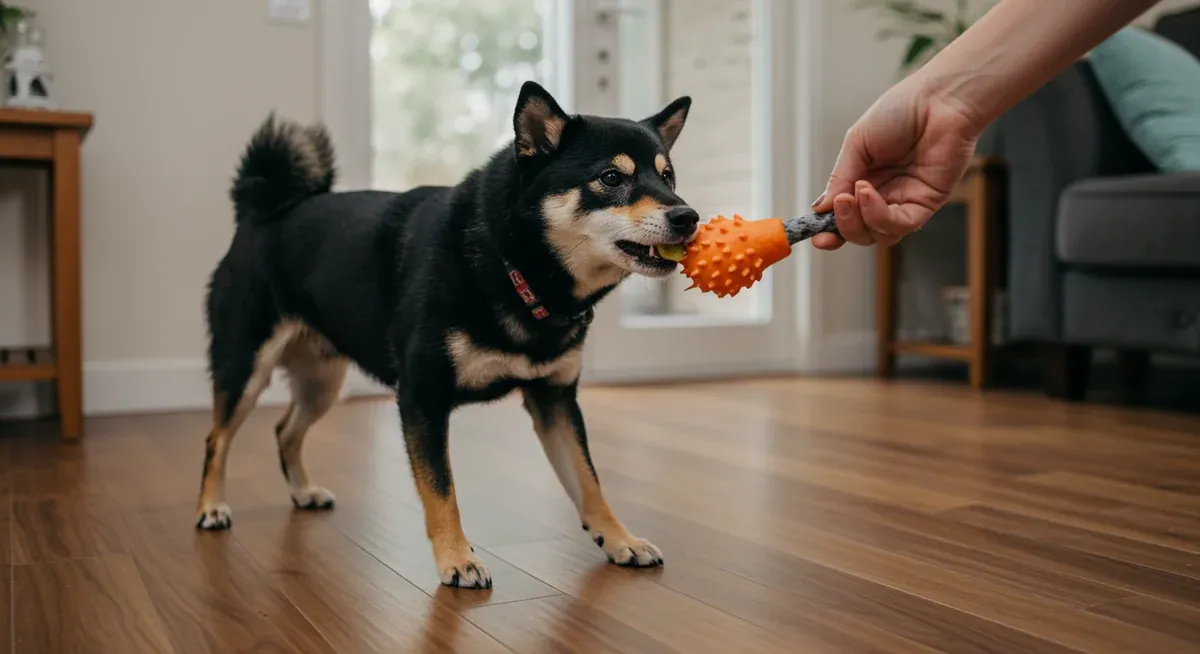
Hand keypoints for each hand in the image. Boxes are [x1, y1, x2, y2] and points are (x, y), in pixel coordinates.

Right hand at [811, 76, 981, 249]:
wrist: (938, 99)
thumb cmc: (900, 111)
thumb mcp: (856, 143)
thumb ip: (839, 178)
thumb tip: (820, 209)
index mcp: (864, 180)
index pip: (845, 217)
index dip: (830, 230)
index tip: (815, 236)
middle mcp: (884, 195)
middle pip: (860, 232)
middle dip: (843, 226)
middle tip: (838, 205)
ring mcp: (905, 201)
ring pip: (878, 235)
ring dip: (859, 221)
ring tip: (853, 194)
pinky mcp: (926, 203)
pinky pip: (900, 225)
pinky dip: (879, 215)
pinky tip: (868, 193)